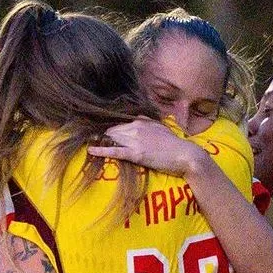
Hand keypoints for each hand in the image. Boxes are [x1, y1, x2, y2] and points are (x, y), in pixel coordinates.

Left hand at [87, 118, 206, 176]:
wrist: (185, 154)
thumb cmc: (174, 143)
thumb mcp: (160, 127)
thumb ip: (148, 121)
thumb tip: (138, 118)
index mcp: (141, 121)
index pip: (119, 123)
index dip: (108, 128)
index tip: (98, 130)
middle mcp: (136, 128)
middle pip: (112, 130)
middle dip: (101, 134)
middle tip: (88, 136)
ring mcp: (136, 140)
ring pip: (112, 138)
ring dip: (100, 141)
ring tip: (87, 142)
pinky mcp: (136, 154)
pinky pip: (115, 151)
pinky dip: (102, 151)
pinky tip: (91, 150)